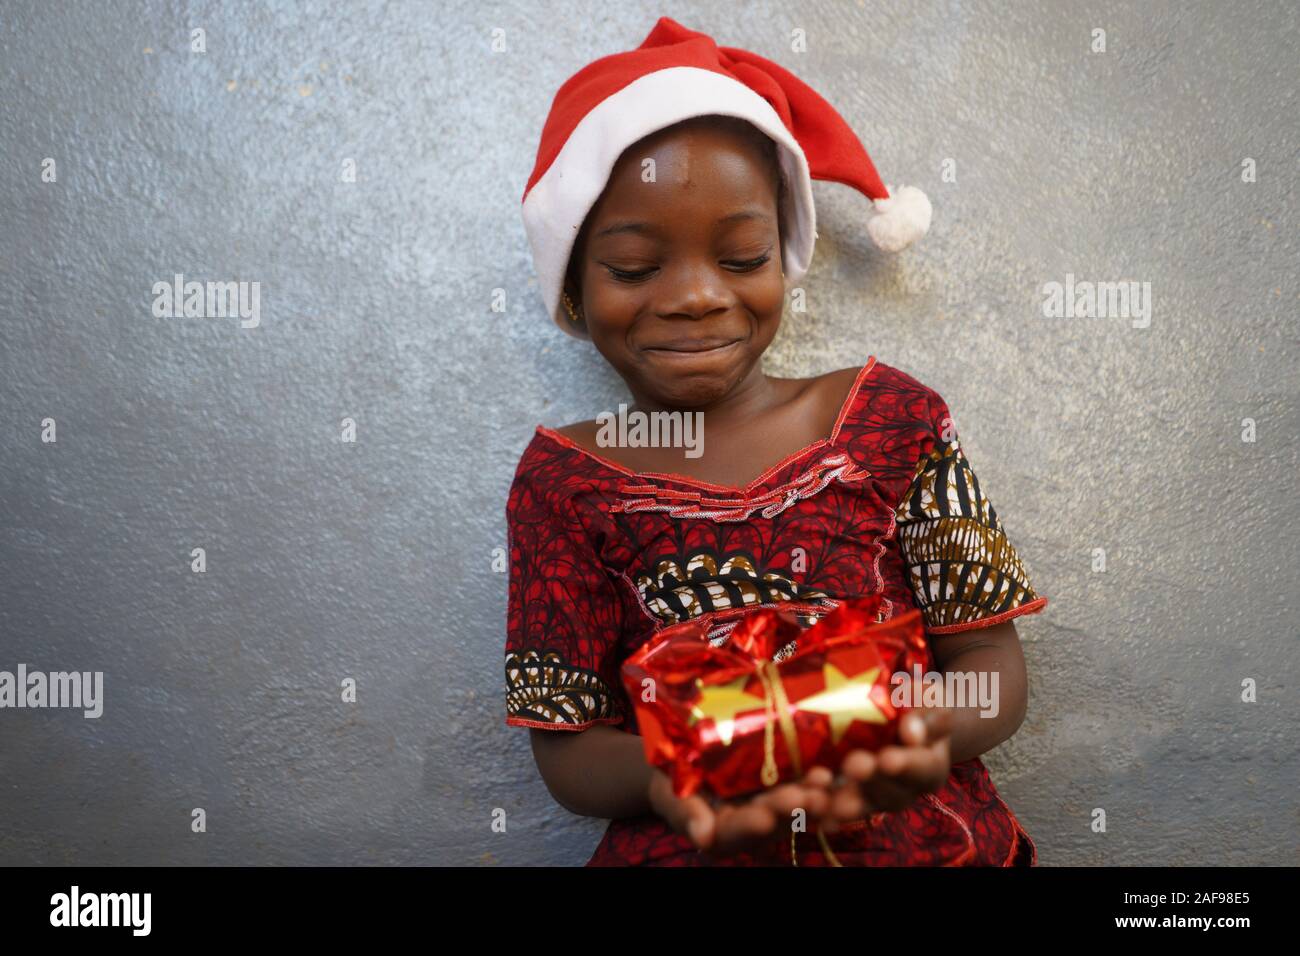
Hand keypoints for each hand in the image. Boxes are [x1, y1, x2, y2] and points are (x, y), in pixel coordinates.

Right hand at [648, 765, 839, 855]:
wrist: (683, 750)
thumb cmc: (669, 776)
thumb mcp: (669, 791)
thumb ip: (685, 812)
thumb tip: (702, 837)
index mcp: (720, 832)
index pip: (735, 832)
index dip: (749, 825)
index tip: (762, 818)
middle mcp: (751, 824)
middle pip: (773, 821)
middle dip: (789, 809)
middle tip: (806, 799)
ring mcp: (772, 804)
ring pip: (795, 807)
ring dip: (812, 797)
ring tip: (823, 784)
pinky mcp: (786, 782)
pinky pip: (804, 785)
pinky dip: (817, 781)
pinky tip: (829, 774)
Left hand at [821, 706, 953, 829]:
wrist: (896, 717)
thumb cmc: (917, 704)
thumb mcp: (928, 699)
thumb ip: (925, 713)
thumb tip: (912, 733)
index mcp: (929, 768)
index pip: (922, 769)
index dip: (905, 765)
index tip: (888, 759)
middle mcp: (902, 791)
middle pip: (888, 795)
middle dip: (869, 782)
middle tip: (853, 767)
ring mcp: (871, 798)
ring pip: (857, 807)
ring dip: (837, 804)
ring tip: (819, 796)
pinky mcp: (842, 797)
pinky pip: (830, 808)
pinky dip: (815, 807)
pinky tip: (801, 801)